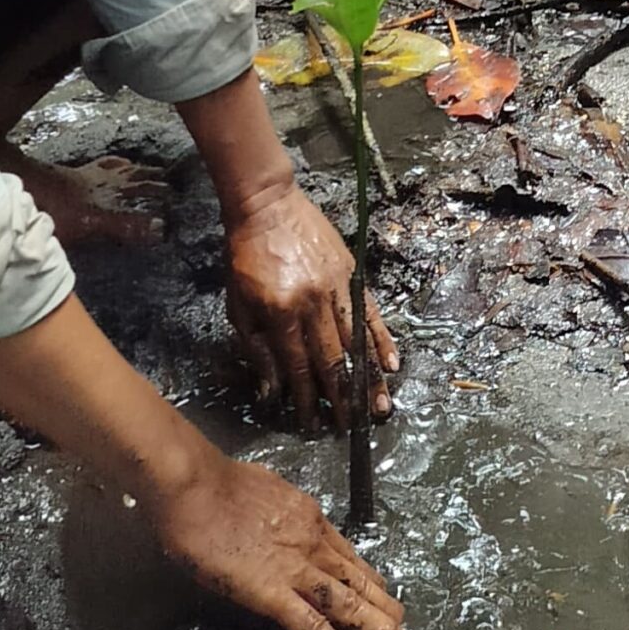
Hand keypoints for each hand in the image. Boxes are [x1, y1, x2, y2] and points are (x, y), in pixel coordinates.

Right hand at [154, 451, 417, 629]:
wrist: (196, 486)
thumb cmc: (214, 484)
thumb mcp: (262, 489)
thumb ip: (276, 509)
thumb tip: (274, 516)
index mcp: (309, 518)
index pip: (347, 555)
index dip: (367, 578)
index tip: (382, 593)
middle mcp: (313, 543)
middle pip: (359, 580)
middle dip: (386, 607)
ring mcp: (297, 570)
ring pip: (348, 605)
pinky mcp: (273, 594)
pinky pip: (312, 628)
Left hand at [226, 185, 398, 430]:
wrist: (266, 204)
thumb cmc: (245, 255)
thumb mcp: (237, 304)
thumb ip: (256, 346)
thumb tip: (271, 387)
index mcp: (281, 313)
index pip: (298, 367)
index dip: (305, 398)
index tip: (311, 422)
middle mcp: (313, 304)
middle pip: (332, 360)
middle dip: (342, 398)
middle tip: (352, 425)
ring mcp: (337, 288)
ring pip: (356, 341)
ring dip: (368, 377)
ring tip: (379, 406)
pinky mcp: (352, 273)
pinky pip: (370, 312)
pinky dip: (382, 338)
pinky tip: (391, 363)